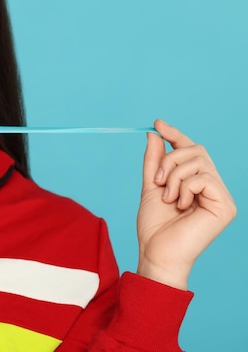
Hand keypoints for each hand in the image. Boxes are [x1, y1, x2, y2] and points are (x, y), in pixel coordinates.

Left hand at [136, 119, 235, 288]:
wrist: (157, 253)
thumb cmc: (154, 226)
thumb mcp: (151, 186)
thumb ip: (154, 161)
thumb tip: (155, 133)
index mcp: (196, 182)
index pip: (190, 150)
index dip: (175, 135)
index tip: (157, 124)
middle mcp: (213, 186)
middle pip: (195, 150)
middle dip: (170, 160)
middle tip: (157, 181)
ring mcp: (221, 195)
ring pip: (198, 162)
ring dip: (174, 177)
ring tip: (168, 199)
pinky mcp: (225, 205)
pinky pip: (204, 177)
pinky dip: (185, 187)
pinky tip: (180, 205)